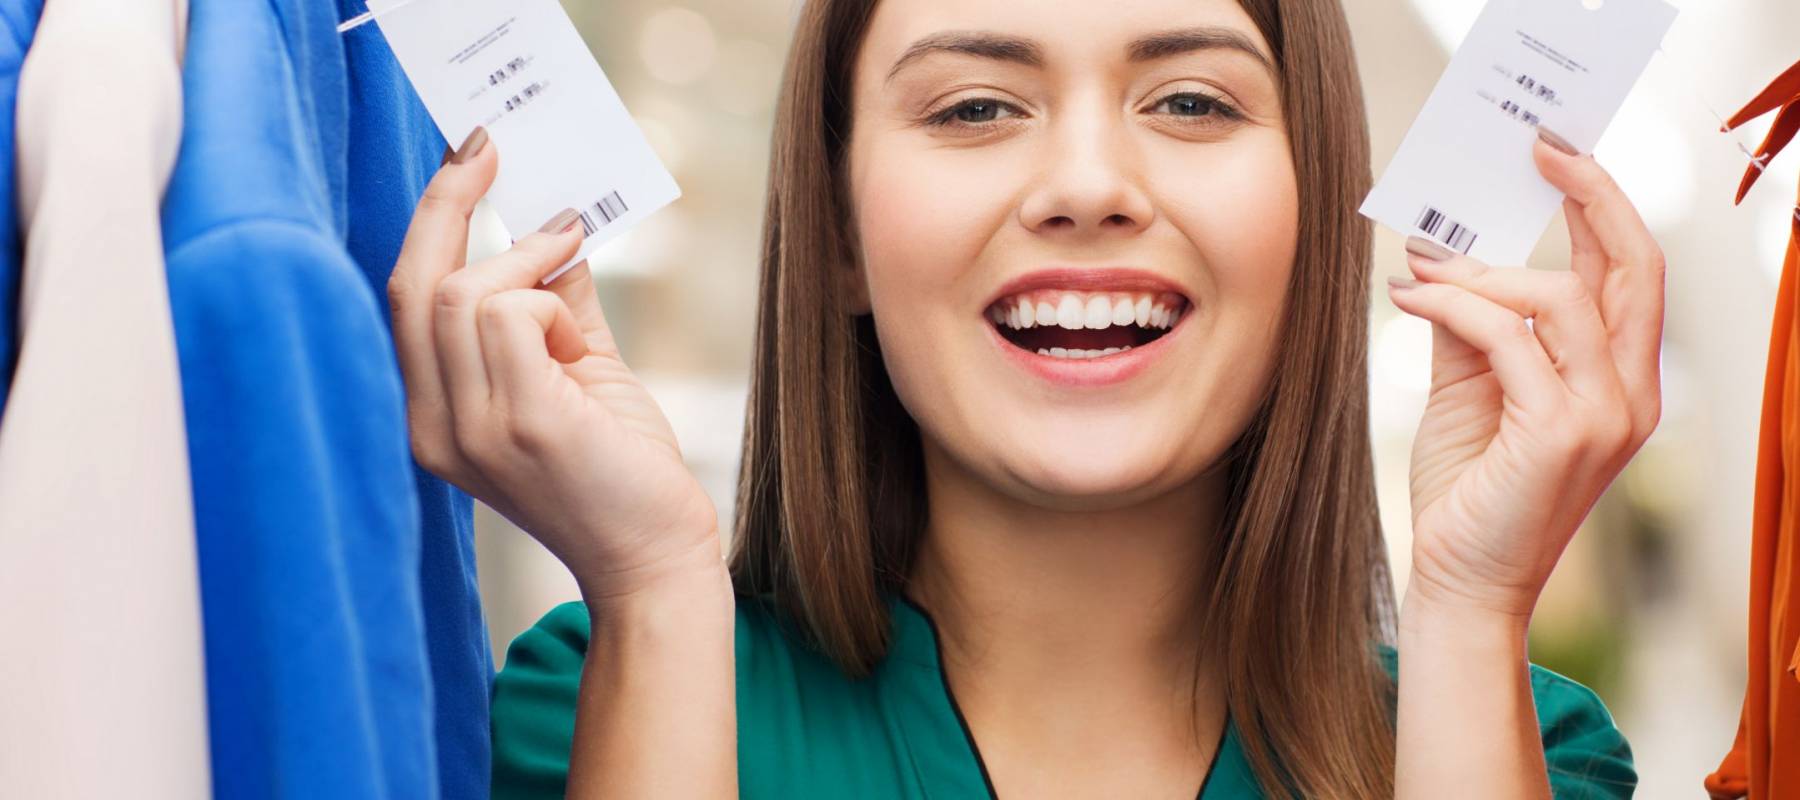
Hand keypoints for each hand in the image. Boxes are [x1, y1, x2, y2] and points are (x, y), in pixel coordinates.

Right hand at [386, 129, 721, 598]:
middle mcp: (431, 426)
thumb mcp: (576, 370)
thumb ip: (553, 302)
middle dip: (448, 202)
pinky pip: (510, 313)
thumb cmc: (618, 466)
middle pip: (412, 285)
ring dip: (528, 266)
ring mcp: (467, 430)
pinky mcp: (518, 423)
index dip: (428, 223)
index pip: (400, 301)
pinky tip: (580, 341)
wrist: (656, 555)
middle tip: (490, 148)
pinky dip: (551, 302)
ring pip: (464, 292)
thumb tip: (552, 223)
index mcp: (430, 416)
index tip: (465, 161)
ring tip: (573, 277)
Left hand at [1386, 131, 1664, 620]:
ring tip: (1419, 269)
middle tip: (1536, 150)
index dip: (1604, 204)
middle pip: (1634, 266)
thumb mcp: (1472, 389)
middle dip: (1591, 196)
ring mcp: (1605, 415)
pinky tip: (1409, 298)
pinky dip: (1454, 305)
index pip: (1634, 272)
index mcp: (1622, 379)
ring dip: (1480, 271)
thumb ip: (1474, 324)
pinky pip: (1507, 338)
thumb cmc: (1469, 489)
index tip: (1557, 155)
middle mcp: (1631, 394)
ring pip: (1558, 299)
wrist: (1458, 579)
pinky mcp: (1560, 433)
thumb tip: (1441, 254)